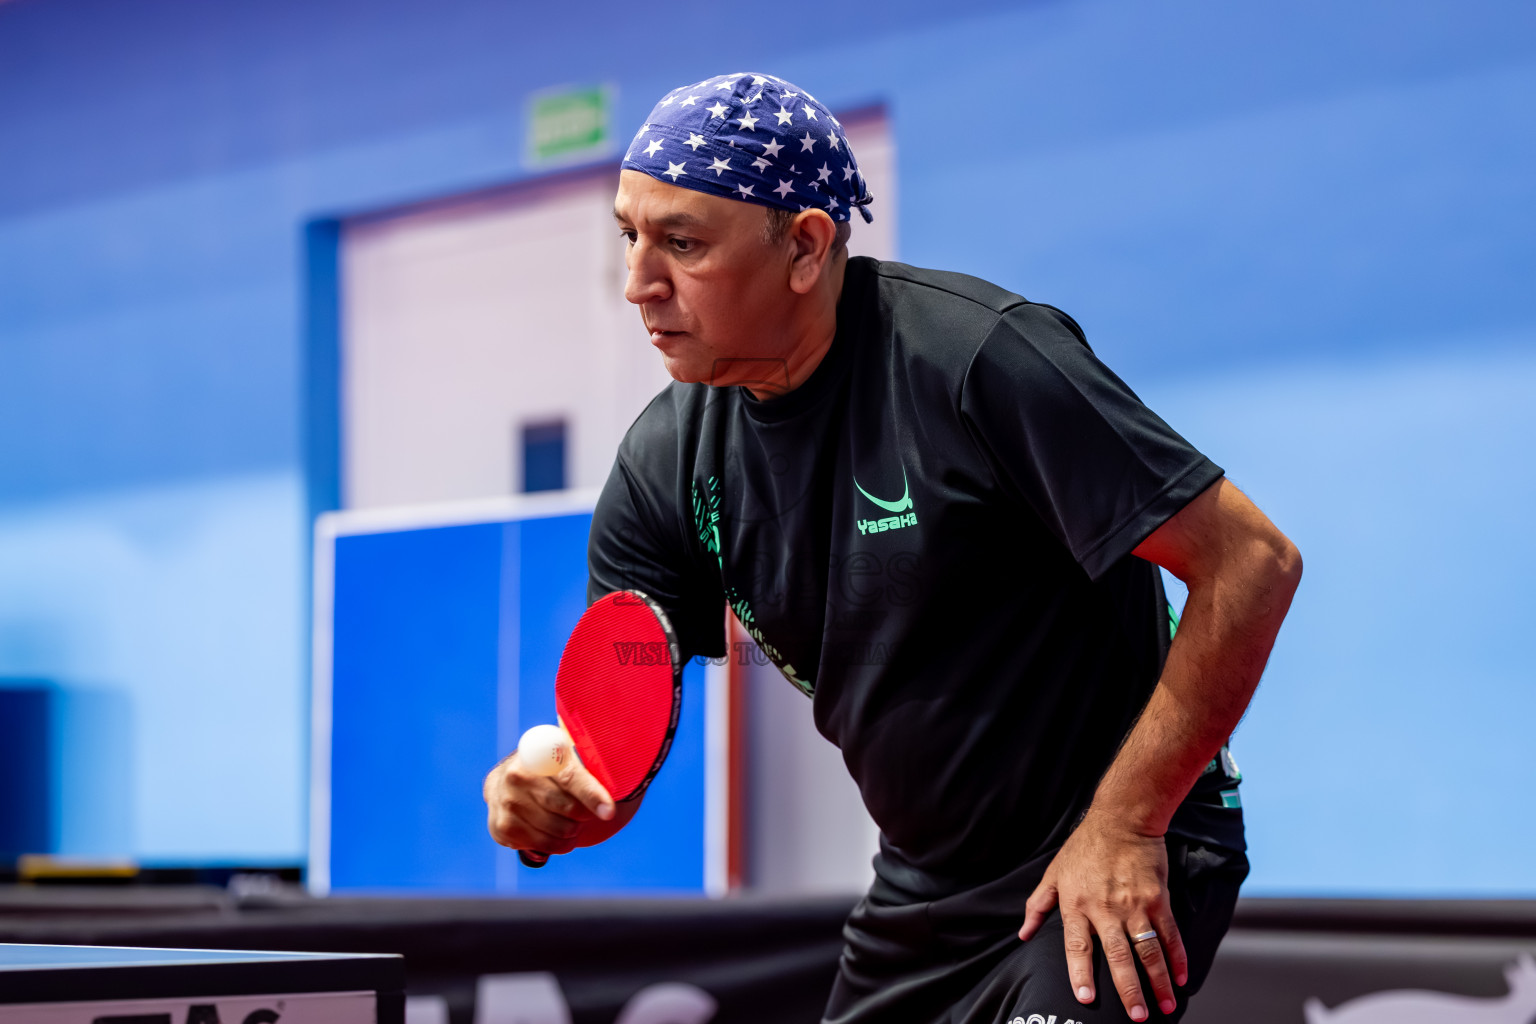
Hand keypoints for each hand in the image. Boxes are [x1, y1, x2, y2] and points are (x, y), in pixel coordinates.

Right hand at [483, 750, 633, 856]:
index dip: (592, 795)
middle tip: (585, 810)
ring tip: (569, 822)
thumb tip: (639, 746)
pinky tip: (552, 831)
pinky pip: (541, 847)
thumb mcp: (574, 751)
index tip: (610, 811)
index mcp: (541, 749)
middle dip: (584, 815)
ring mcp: (505, 801)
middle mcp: (518, 773)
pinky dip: (555, 845)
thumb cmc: (556, 766)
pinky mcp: (500, 826)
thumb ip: (599, 752)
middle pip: (567, 810)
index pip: (571, 776)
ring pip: (556, 832)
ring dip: (571, 833)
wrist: (511, 780)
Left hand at [1018, 814, 1186, 1021]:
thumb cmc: (1085, 847)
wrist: (1121, 819)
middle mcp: (1105, 909)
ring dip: (1158, 981)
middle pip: (1117, 956)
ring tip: (1165, 1006)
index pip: (1077, 947)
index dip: (1081, 974)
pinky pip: (1169, 933)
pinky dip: (1177, 957)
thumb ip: (1037, 906)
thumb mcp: (1054, 873)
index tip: (1085, 998)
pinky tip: (1181, 977)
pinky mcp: (1157, 899)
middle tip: (1137, 1017)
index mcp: (1076, 905)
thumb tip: (1023, 934)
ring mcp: (1134, 905)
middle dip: (1128, 990)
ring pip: (1147, 950)